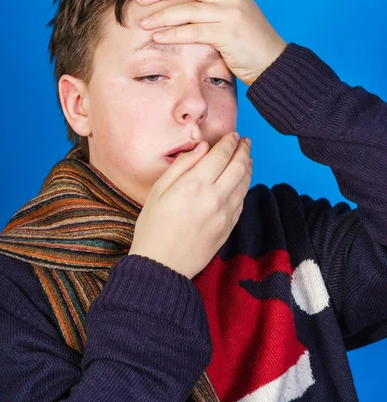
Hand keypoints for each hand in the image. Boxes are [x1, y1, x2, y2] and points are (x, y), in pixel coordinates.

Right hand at [129, 132, 252, 279]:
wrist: (161, 266)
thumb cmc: (153, 227)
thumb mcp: (159, 190)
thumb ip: (183, 165)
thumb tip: (202, 147)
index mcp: (195, 185)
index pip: (221, 155)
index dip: (229, 142)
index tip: (233, 135)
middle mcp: (215, 197)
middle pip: (239, 167)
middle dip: (244, 150)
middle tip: (245, 141)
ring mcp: (225, 214)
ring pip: (245, 184)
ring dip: (248, 167)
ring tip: (246, 157)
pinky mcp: (228, 228)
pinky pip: (241, 201)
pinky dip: (244, 186)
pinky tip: (241, 181)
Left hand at [136, 0, 287, 85]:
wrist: (272, 62)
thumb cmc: (247, 41)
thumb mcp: (231, 14)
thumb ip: (210, 4)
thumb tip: (178, 2)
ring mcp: (230, 13)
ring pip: (186, 8)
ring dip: (161, 14)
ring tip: (143, 23)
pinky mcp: (228, 34)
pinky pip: (193, 31)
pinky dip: (173, 34)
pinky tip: (158, 38)